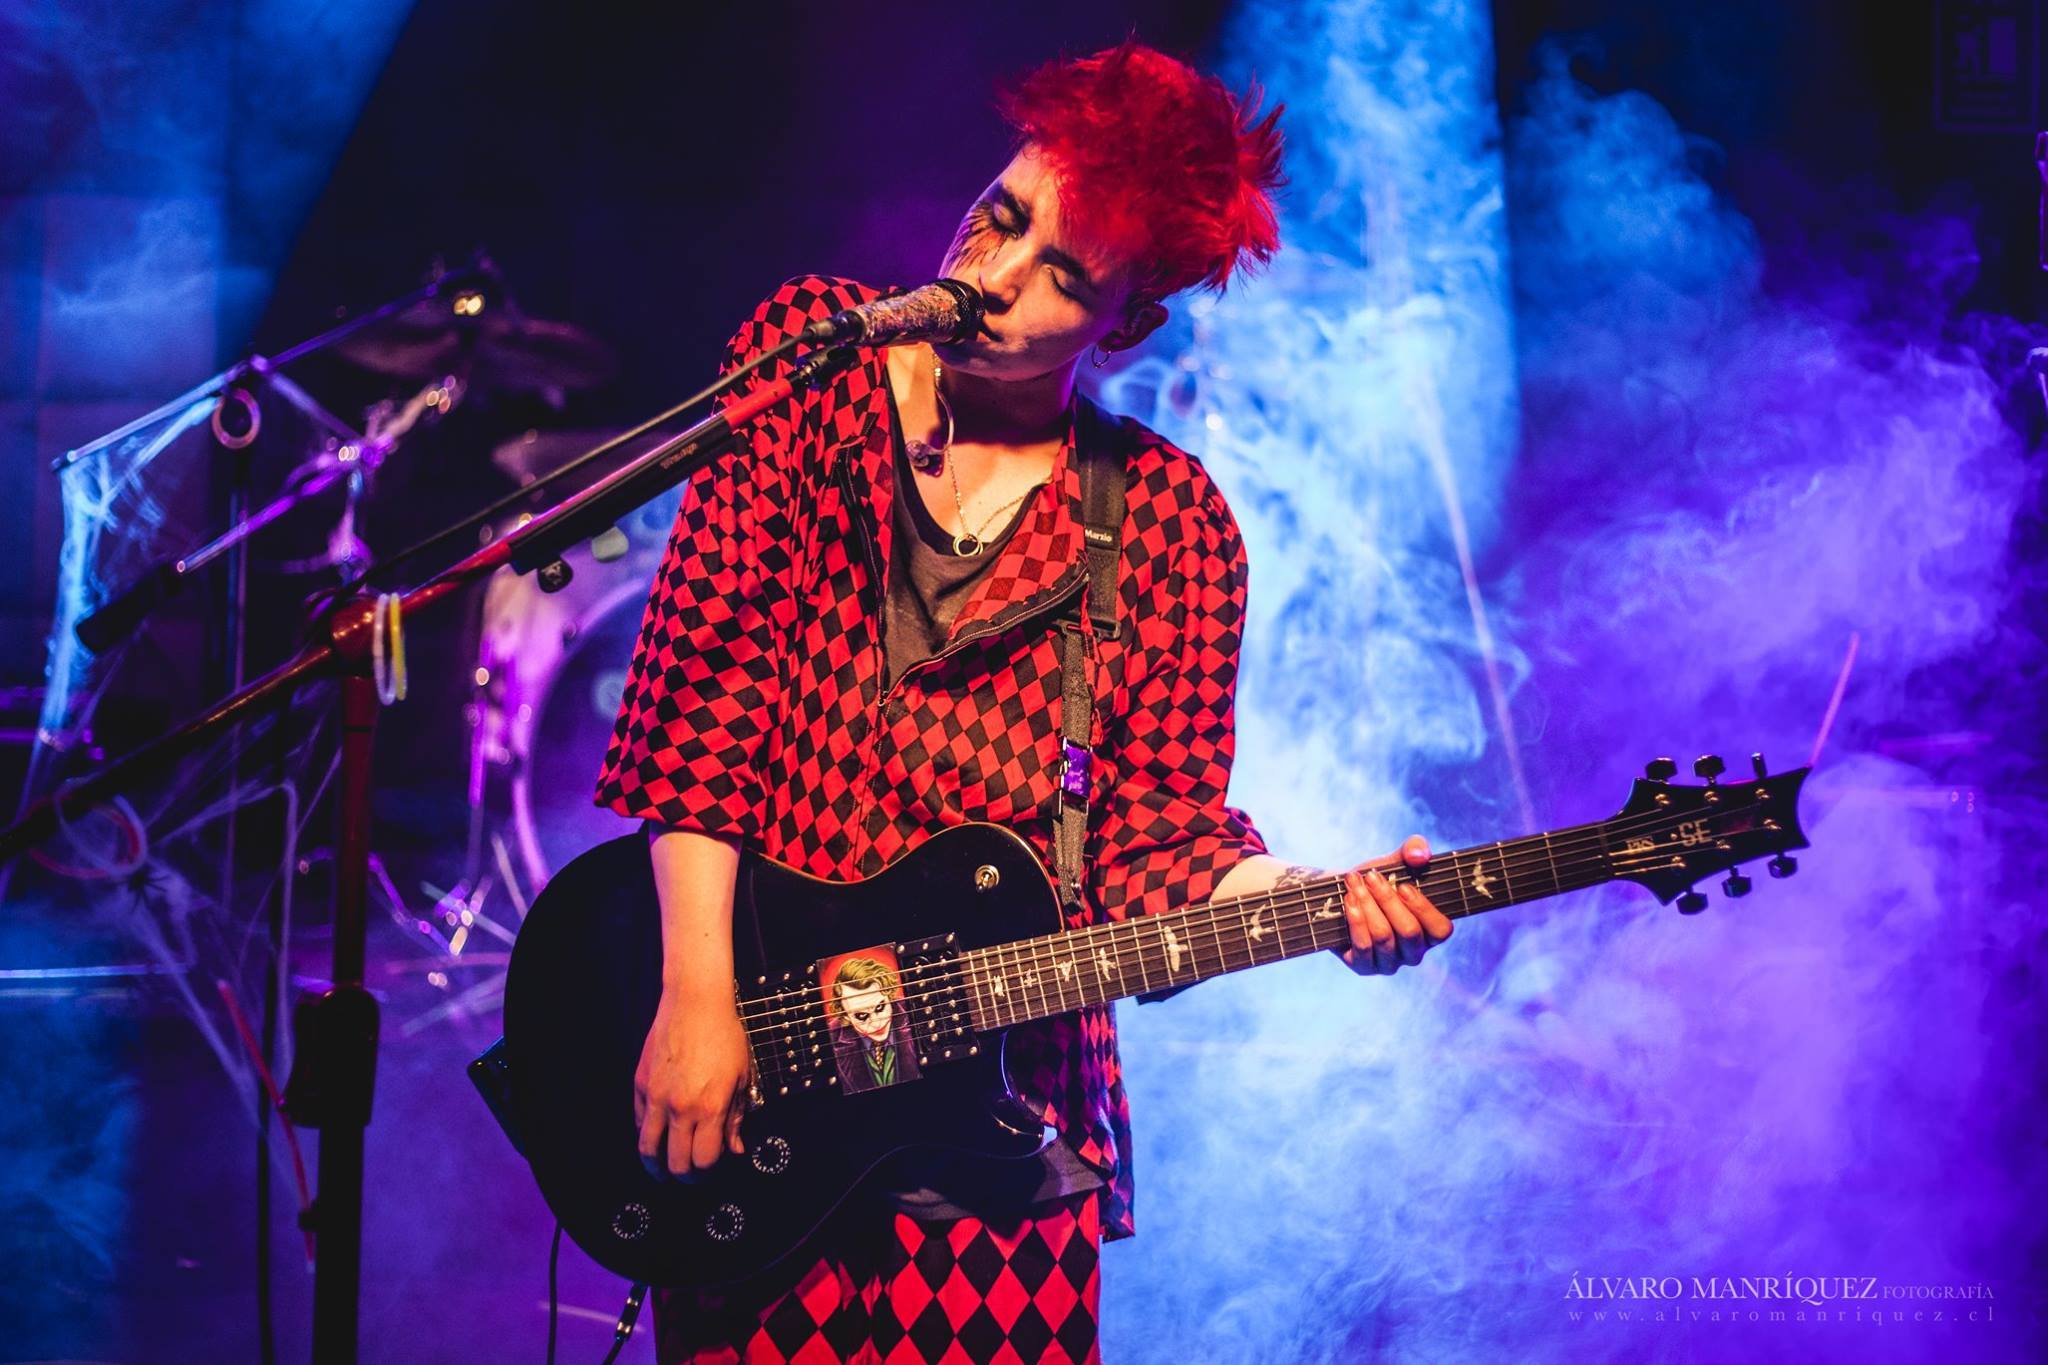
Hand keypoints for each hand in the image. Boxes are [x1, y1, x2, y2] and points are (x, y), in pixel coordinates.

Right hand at [634, 988, 753, 1178]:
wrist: (695, 1003)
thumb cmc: (723, 1036)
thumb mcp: (742, 1077)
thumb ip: (736, 1118)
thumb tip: (735, 1149)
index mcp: (710, 1107)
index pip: (704, 1160)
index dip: (708, 1172)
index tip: (711, 1168)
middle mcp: (681, 1108)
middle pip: (676, 1163)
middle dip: (684, 1177)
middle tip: (689, 1176)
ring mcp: (656, 1098)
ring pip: (647, 1149)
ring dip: (655, 1166)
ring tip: (662, 1170)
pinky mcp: (640, 1085)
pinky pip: (638, 1123)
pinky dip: (646, 1135)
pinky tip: (655, 1137)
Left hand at [1336, 835, 1451, 975]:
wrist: (1337, 894)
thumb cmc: (1374, 880)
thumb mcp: (1394, 861)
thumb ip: (1413, 850)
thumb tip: (1420, 855)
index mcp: (1429, 931)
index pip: (1441, 930)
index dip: (1424, 908)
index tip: (1404, 886)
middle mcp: (1413, 952)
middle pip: (1409, 931)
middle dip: (1388, 900)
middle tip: (1371, 877)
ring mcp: (1389, 963)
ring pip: (1384, 937)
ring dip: (1367, 905)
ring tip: (1354, 883)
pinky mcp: (1363, 967)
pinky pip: (1363, 947)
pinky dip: (1355, 920)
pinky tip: (1348, 900)